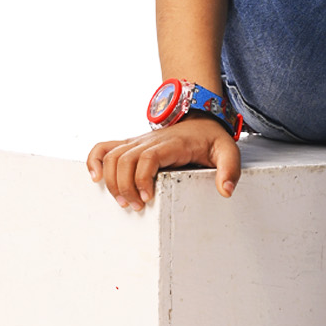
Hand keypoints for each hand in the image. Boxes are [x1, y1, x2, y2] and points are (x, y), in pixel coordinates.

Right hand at [87, 115, 241, 212]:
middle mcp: (152, 140)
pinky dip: (95, 160)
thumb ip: (230, 169)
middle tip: (136, 207)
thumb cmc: (211, 138)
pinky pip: (105, 147)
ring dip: (111, 180)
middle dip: (125, 186)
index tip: (147, 199)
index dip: (142, 179)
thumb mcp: (228, 151)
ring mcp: (139, 141)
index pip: (149, 157)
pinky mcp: (132, 144)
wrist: (200, 118)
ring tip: (123, 202)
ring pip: (113, 155)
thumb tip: (225, 190)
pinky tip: (95, 178)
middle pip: (126, 158)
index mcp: (173, 143)